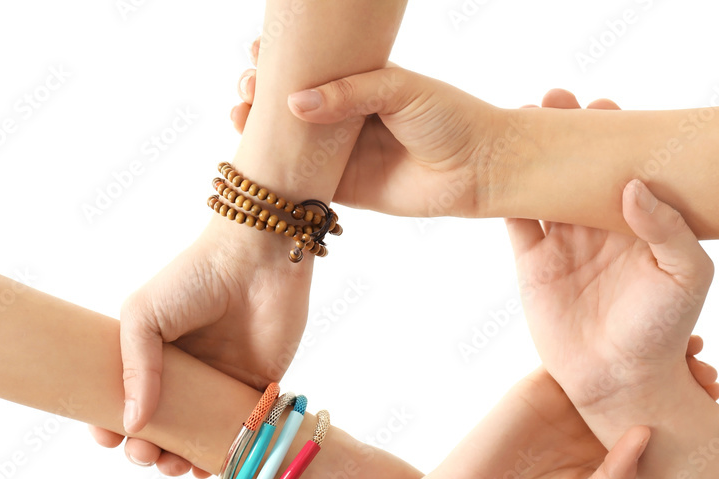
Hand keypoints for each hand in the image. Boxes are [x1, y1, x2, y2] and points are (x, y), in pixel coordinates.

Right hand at [89, 216, 312, 475]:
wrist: (258, 260)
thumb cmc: (195, 277)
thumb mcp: (145, 315)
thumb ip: (137, 368)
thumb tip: (131, 423)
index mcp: (151, 354)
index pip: (123, 400)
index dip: (110, 425)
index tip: (107, 439)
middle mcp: (184, 373)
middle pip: (160, 426)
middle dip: (147, 449)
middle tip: (146, 454)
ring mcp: (219, 382)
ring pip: (196, 436)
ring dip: (181, 459)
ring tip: (175, 465)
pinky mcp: (257, 389)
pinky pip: (239, 432)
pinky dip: (225, 454)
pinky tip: (209, 466)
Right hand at [232, 40, 505, 218]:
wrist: (479, 169)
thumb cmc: (451, 118)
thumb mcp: (399, 89)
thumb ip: (348, 94)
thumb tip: (294, 103)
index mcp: (361, 84)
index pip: (311, 68)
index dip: (281, 61)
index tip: (256, 51)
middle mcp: (348, 117)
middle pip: (292, 105)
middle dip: (262, 92)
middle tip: (248, 85)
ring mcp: (344, 153)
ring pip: (291, 140)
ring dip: (259, 128)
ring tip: (240, 112)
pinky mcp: (345, 187)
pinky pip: (303, 179)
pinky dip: (276, 169)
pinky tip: (252, 154)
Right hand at [397, 341, 718, 478]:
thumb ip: (616, 475)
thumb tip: (649, 430)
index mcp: (603, 454)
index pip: (650, 421)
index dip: (682, 406)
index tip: (717, 393)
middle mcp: (587, 423)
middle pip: (638, 389)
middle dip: (672, 374)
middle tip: (707, 367)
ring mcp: (562, 402)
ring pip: (610, 369)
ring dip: (644, 355)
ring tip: (686, 347)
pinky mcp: (535, 386)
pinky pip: (567, 359)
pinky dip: (595, 345)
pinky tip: (631, 335)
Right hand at [505, 92, 713, 441]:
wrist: (623, 381)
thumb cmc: (665, 330)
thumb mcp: (687, 274)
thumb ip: (668, 227)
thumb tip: (633, 184)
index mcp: (639, 222)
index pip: (623, 166)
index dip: (614, 135)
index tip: (605, 108)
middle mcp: (598, 227)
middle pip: (578, 168)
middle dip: (568, 130)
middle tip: (560, 98)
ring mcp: (563, 244)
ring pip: (543, 187)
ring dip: (532, 155)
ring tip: (527, 116)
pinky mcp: (533, 265)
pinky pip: (516, 223)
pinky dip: (505, 196)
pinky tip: (497, 170)